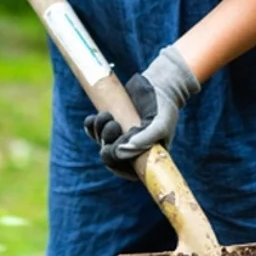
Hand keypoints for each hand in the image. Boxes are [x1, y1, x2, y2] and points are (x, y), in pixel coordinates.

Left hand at [84, 46, 200, 180]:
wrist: (160, 83)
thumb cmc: (164, 107)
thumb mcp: (160, 125)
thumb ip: (145, 140)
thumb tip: (120, 152)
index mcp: (145, 155)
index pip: (128, 171)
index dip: (117, 167)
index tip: (112, 154)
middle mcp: (132, 147)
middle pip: (111, 157)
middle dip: (106, 145)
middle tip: (113, 126)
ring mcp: (120, 134)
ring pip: (101, 142)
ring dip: (98, 130)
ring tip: (107, 115)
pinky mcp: (112, 120)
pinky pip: (94, 129)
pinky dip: (91, 124)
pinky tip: (94, 117)